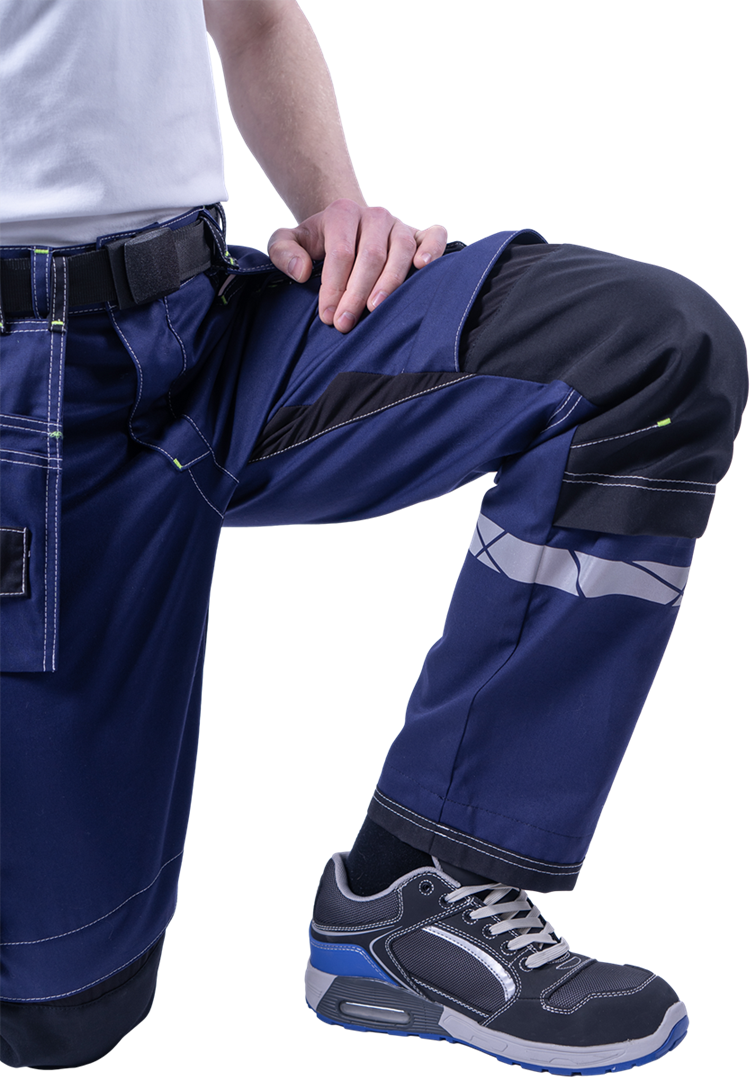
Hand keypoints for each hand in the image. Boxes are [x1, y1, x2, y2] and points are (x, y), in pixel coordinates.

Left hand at [267, 199, 447, 331]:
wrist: (348, 224)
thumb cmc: (320, 241)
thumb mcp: (291, 241)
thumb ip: (283, 251)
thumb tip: (301, 272)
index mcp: (343, 213)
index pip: (340, 253)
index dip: (333, 286)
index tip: (326, 316)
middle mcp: (375, 216)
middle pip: (370, 256)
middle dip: (356, 293)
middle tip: (345, 324)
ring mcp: (400, 224)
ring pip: (400, 251)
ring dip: (390, 282)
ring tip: (376, 309)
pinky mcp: (421, 234)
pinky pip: (435, 236)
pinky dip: (433, 249)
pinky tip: (424, 267)